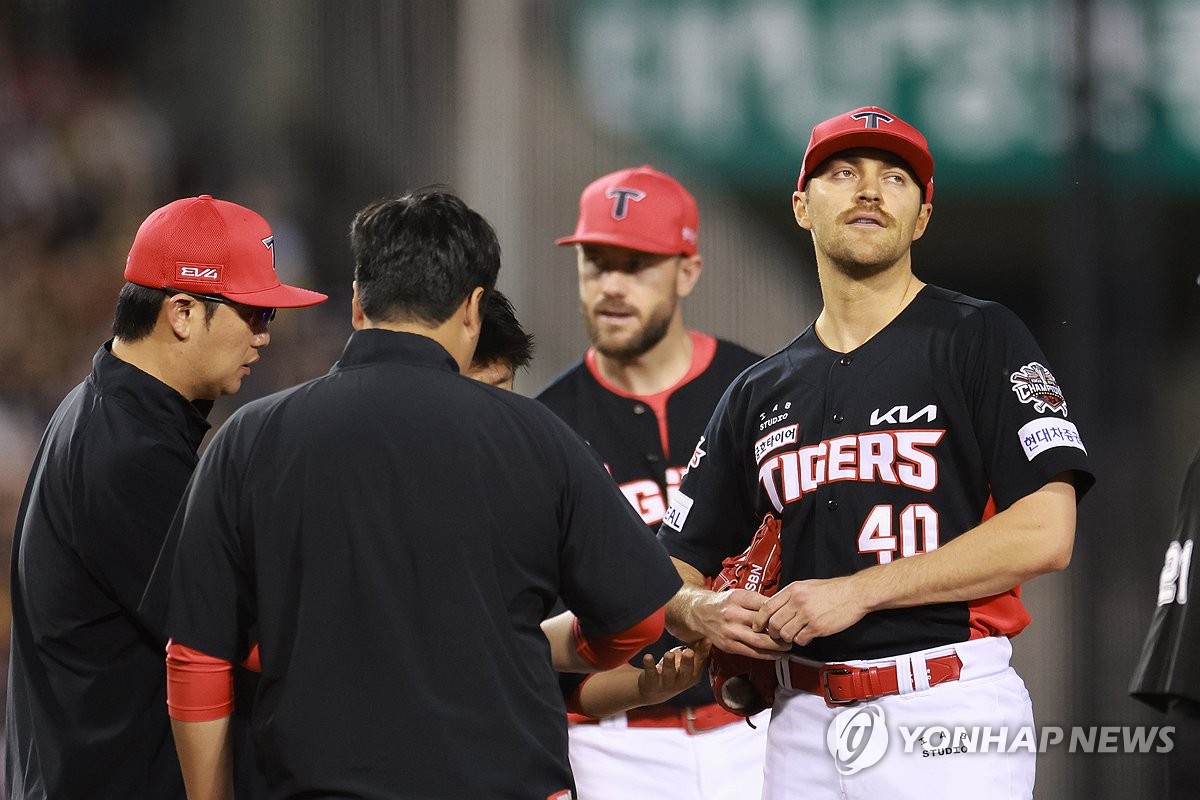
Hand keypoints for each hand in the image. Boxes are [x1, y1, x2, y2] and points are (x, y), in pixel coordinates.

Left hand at [636, 641, 710, 704]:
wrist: (654, 692)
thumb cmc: (675, 674)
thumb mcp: (688, 666)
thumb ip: (696, 653)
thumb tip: (706, 636)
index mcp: (692, 676)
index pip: (700, 663)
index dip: (703, 652)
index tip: (707, 640)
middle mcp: (681, 682)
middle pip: (686, 673)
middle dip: (688, 662)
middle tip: (689, 651)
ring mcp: (666, 684)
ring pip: (668, 674)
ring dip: (669, 664)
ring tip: (669, 654)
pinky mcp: (652, 683)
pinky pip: (651, 674)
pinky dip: (650, 665)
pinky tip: (648, 657)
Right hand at [678, 586, 791, 658]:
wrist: (700, 613)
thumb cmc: (724, 604)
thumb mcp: (739, 594)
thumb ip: (758, 601)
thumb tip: (781, 609)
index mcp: (738, 598)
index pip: (765, 606)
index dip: (780, 613)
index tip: (790, 617)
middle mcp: (733, 614)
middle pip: (763, 625)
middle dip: (781, 631)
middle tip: (792, 634)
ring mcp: (730, 631)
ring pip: (759, 641)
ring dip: (777, 646)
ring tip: (787, 646)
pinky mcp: (728, 645)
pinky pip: (751, 652)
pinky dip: (766, 655)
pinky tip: (775, 654)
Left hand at [753, 577, 869, 645]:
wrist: (854, 593)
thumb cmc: (833, 590)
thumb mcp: (807, 586)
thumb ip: (791, 596)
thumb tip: (776, 606)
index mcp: (793, 590)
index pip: (766, 607)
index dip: (759, 619)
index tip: (758, 626)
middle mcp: (797, 601)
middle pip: (773, 623)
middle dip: (773, 632)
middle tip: (778, 635)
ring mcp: (807, 615)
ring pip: (785, 633)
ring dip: (788, 638)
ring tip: (795, 635)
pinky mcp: (817, 627)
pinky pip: (800, 639)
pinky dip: (801, 641)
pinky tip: (807, 635)